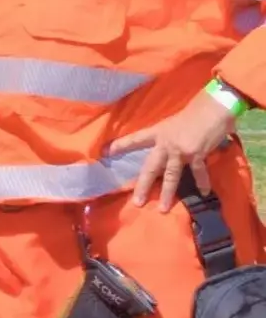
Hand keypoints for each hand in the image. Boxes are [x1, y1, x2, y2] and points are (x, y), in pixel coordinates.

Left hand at [109, 88, 240, 209]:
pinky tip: (204, 192)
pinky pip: (198, 172)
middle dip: (143, 185)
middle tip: (137, 202)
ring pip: (171, 176)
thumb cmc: (195, 113)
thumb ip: (168, 137)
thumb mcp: (173, 123)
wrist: (213, 109)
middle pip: (150, 167)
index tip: (104, 153)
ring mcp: (180, 150)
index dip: (120, 145)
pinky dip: (202, 182)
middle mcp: (166, 143)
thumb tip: (164, 149)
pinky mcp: (196, 154)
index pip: (135, 139)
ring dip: (167, 193)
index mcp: (158, 132)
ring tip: (162, 208)